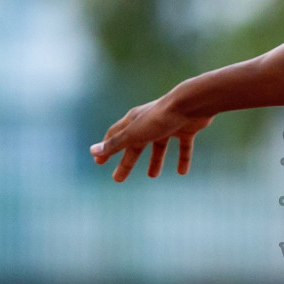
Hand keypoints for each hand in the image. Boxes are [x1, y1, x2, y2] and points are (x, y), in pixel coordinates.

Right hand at [90, 96, 213, 180]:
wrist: (190, 105)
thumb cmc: (159, 118)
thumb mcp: (134, 134)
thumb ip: (115, 144)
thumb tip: (92, 151)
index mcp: (134, 121)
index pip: (115, 135)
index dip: (106, 149)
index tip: (99, 162)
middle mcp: (150, 122)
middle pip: (135, 145)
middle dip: (127, 162)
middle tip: (118, 179)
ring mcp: (169, 125)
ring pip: (159, 146)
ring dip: (155, 160)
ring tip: (152, 175)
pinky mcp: (186, 129)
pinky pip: (184, 146)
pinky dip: (183, 159)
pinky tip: (182, 172)